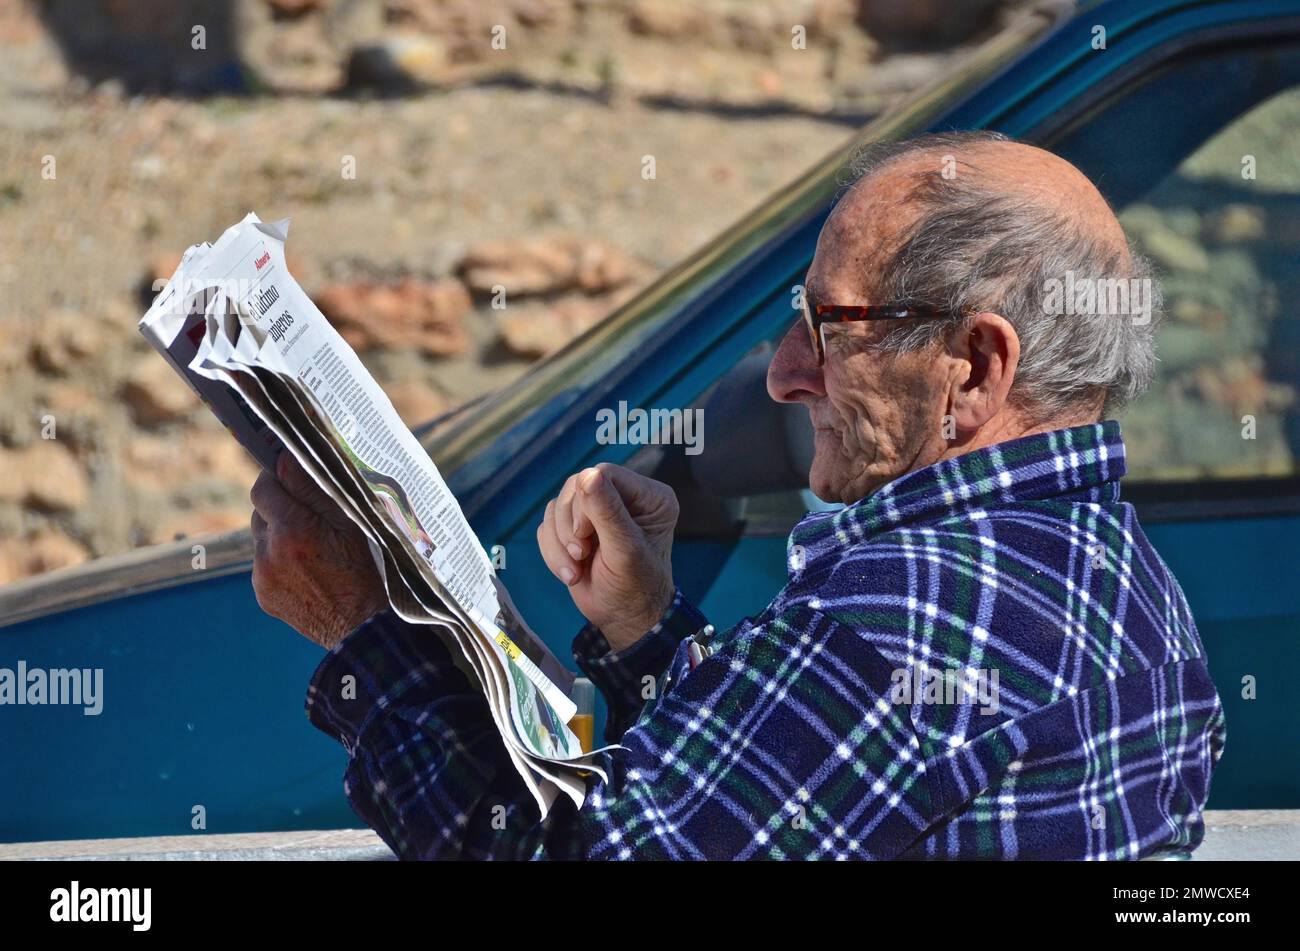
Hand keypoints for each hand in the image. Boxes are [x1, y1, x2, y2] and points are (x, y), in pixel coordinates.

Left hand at [250, 452, 385, 649]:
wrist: (362, 627)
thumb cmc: (365, 570)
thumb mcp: (349, 524)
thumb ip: (313, 490)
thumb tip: (286, 458)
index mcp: (292, 529)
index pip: (263, 487)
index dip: (277, 480)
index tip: (292, 481)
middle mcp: (269, 551)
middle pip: (259, 512)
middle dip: (280, 509)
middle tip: (310, 519)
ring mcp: (262, 575)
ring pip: (261, 540)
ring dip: (279, 537)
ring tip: (311, 550)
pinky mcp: (262, 594)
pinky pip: (263, 566)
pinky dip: (279, 563)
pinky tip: (307, 572)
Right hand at [537, 463, 677, 650]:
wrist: (622, 620)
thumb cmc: (635, 588)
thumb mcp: (625, 550)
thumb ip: (607, 512)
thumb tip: (589, 475)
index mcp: (648, 496)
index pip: (604, 474)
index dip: (586, 502)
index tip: (587, 536)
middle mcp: (623, 498)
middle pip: (576, 486)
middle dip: (571, 525)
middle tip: (582, 554)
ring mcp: (596, 512)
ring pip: (557, 506)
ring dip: (560, 543)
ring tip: (577, 569)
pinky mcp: (574, 528)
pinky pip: (547, 525)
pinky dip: (552, 552)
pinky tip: (572, 572)